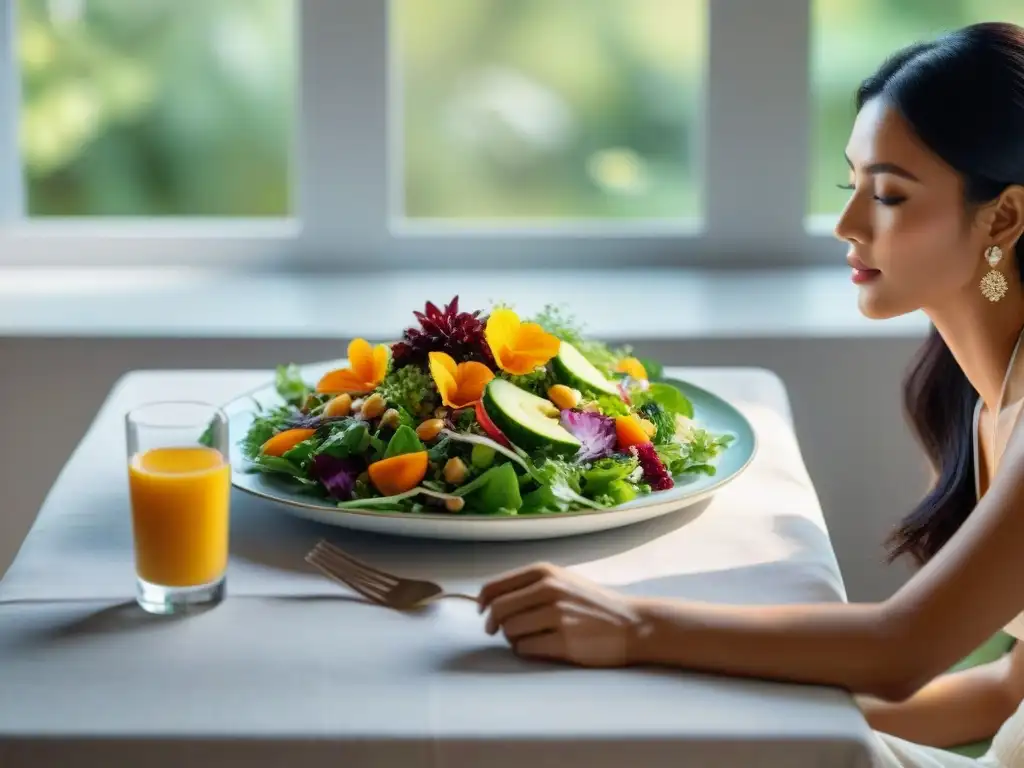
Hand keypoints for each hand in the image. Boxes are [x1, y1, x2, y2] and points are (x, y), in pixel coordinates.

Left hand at [477, 562, 646, 667]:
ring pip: (510, 630)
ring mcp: (557, 615)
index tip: (481, 611)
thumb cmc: (592, 603)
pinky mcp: (564, 641)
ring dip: (513, 637)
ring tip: (531, 635)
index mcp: (544, 572)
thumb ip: (528, 585)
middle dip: (493, 623)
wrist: (631, 623)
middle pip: (498, 610)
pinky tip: (542, 646)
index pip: (495, 587)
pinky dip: (527, 650)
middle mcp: (549, 589)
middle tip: (496, 630)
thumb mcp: (562, 580)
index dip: (483, 602)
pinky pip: (526, 649)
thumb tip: (488, 600)